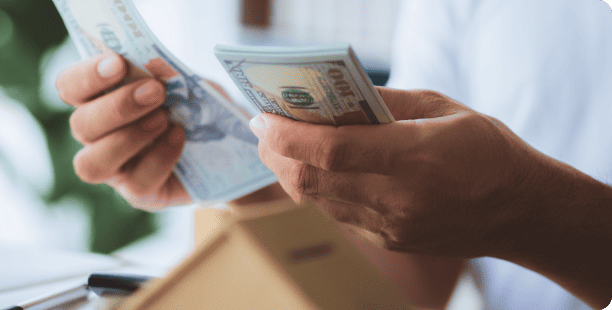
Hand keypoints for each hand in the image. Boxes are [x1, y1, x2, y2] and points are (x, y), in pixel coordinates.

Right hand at [57, 53, 189, 209]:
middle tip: (155, 91)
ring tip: (163, 118)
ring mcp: (115, 170)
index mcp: (98, 100)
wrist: (228, 143)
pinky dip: (159, 157)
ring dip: (128, 138)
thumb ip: (166, 73)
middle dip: (117, 107)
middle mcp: (97, 137)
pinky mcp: (139, 193)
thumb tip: (156, 65)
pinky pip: (136, 183)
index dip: (86, 76)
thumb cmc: (196, 105)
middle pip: (80, 126)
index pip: (70, 87)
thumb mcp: (185, 81)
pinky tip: (179, 136)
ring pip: (92, 165)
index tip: (118, 62)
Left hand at [250, 87, 549, 257]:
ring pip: (316, 201)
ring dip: (290, 172)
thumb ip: (386, 102)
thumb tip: (337, 95)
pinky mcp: (389, 241)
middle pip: (310, 180)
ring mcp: (390, 226)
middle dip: (275, 154)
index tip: (263, 117)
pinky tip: (318, 170)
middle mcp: (396, 197)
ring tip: (283, 147)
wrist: (522, 212)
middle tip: (264, 129)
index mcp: (413, 156)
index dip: (288, 135)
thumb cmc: (487, 151)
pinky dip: (318, 190)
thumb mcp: (443, 108)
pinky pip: (337, 215)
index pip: (330, 150)